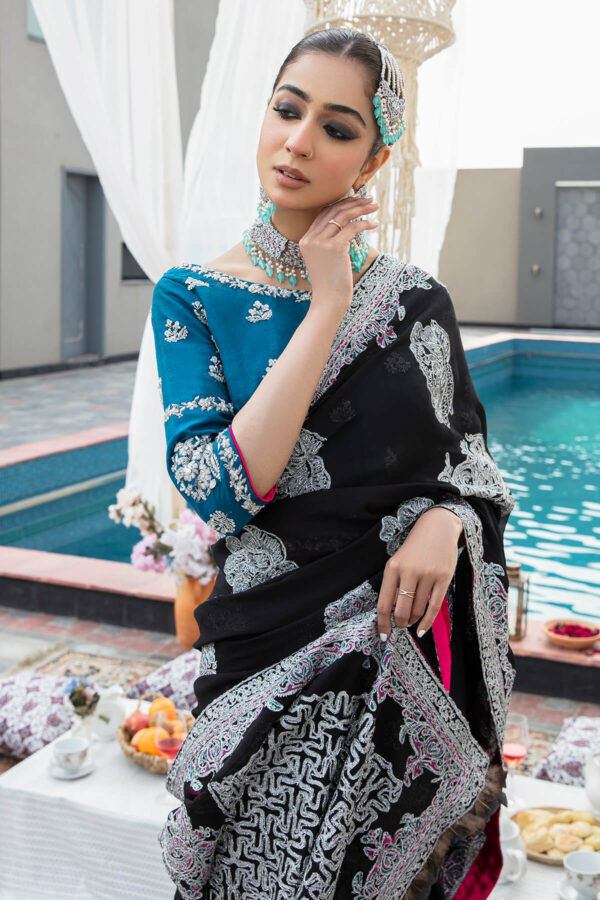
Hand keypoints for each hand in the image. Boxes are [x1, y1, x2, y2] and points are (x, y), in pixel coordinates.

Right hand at [299, 195, 377, 312]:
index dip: (341, 204)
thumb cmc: (331, 282)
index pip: (324, 213)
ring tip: (374, 206)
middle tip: (369, 200)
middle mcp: (310, 238)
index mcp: (306, 239)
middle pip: (333, 210)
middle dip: (353, 202)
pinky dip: (364, 223)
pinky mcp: (333, 247)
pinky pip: (351, 228)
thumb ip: (331, 241)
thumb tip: (349, 225)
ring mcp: (320, 242)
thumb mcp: (326, 258)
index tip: (356, 200)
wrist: (328, 300)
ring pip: (342, 216)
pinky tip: (374, 224)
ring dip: (361, 209)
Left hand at [377, 507, 463, 640]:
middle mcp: (409, 571)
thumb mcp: (398, 561)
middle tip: (400, 627)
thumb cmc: (415, 547)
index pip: (384, 603)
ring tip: (412, 621)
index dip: (382, 623)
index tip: (383, 635)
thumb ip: (394, 585)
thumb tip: (393, 613)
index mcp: (393, 568)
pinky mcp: (444, 577)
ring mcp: (428, 574)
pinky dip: (427, 622)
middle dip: (399, 624)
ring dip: (413, 621)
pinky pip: (434, 607)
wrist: (438, 527)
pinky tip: (422, 630)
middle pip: (401, 610)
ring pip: (418, 610)